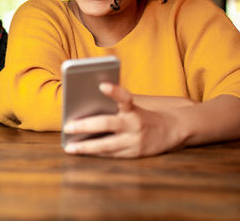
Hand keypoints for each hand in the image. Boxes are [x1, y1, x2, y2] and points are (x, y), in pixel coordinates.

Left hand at [62, 83, 184, 157]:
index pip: (125, 97)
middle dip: (85, 125)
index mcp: (134, 109)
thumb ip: (113, 105)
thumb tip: (83, 104)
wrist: (171, 130)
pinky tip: (81, 151)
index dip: (114, 91)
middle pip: (107, 123)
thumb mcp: (134, 106)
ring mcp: (135, 141)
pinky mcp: (134, 154)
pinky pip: (111, 155)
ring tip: (69, 146)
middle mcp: (135, 124)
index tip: (102, 84)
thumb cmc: (143, 114)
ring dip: (86, 146)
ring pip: (106, 145)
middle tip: (68, 126)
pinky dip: (95, 153)